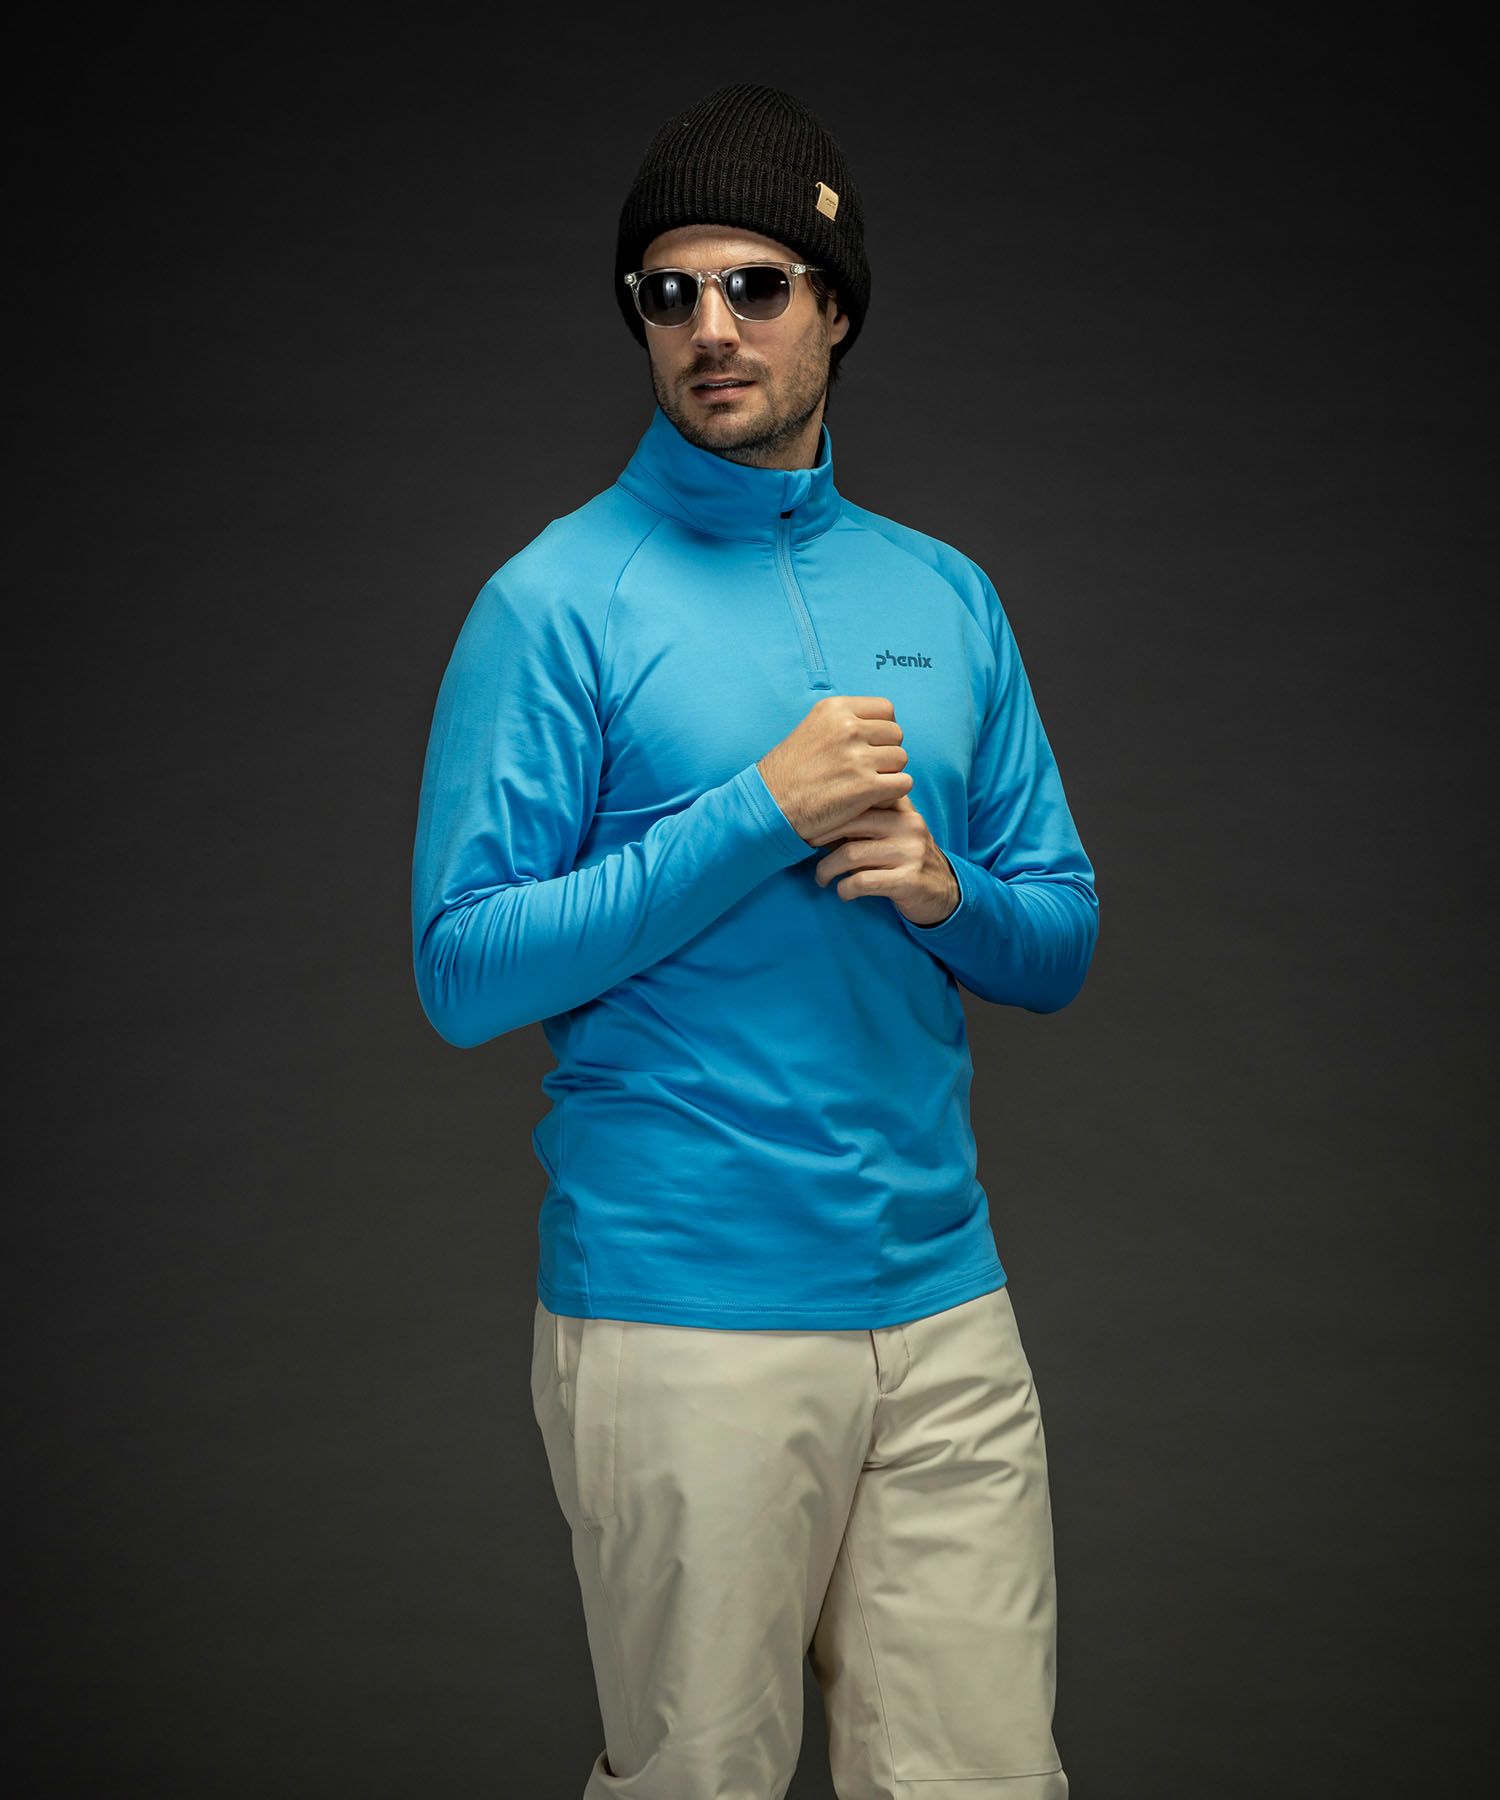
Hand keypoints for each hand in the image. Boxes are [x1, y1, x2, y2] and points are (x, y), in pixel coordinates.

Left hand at [806, 793, 959, 926]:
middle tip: (807, 847)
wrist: (944, 892)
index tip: (811, 823)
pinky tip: (843, 893)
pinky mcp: (909, 880)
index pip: (860, 796)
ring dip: (827, 869)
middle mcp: (909, 824)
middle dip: (821, 837)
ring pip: (852, 854)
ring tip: (822, 878)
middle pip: (851, 822)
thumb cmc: (905, 859)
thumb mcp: (893, 831)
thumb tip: (820, 815)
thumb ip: (867, 818)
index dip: (829, 809)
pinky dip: (845, 889)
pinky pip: (863, 881)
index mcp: (902, 808)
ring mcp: (910, 852)